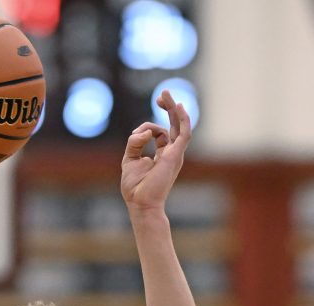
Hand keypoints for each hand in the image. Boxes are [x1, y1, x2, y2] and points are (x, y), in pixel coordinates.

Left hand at [120, 90, 190, 213]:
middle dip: (168, 108)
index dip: (146, 128)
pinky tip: (179, 107)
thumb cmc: (135, 188)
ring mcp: (175, 153)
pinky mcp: (175, 155)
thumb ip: (134, 142)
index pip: (158, 133)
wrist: (141, 203)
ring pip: (179, 125)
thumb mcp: (129, 160)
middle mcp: (171, 153)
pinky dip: (183, 120)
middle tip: (162, 94)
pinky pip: (184, 133)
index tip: (136, 135)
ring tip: (165, 94)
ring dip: (174, 109)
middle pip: (173, 125)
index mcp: (162, 155)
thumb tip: (143, 132)